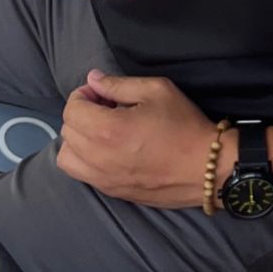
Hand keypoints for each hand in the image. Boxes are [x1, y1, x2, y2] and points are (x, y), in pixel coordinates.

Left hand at [57, 71, 220, 206]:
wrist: (206, 167)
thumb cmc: (183, 125)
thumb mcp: (157, 90)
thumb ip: (119, 84)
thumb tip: (93, 79)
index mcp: (107, 130)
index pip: (72, 109)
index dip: (83, 95)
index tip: (102, 93)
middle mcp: (99, 158)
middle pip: (67, 132)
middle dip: (81, 114)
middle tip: (106, 108)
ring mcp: (103, 179)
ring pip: (66, 158)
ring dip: (77, 140)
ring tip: (101, 132)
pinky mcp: (112, 192)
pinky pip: (82, 175)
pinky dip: (85, 160)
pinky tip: (108, 150)